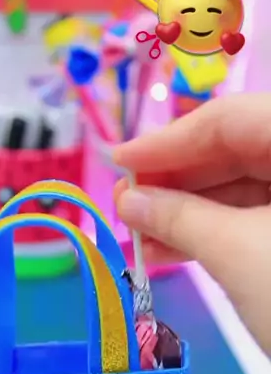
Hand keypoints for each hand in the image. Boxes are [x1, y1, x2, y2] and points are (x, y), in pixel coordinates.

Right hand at [113, 94, 270, 354]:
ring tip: (142, 236)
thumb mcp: (238, 254)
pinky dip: (222, 231)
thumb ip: (178, 216)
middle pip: (244, 149)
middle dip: (178, 179)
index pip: (235, 118)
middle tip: (125, 207)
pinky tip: (176, 249)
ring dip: (193, 209)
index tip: (117, 164)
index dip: (168, 140)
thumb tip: (128, 198)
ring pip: (253, 186)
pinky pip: (266, 218)